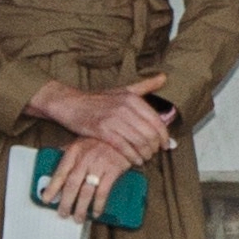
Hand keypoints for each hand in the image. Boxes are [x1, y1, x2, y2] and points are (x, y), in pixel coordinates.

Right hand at [29, 81, 174, 171]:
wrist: (70, 103)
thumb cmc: (98, 99)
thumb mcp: (123, 89)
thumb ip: (145, 85)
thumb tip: (164, 77)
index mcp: (133, 98)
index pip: (157, 122)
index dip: (165, 137)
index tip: (167, 145)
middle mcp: (125, 108)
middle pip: (150, 134)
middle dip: (155, 147)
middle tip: (155, 153)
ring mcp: (113, 119)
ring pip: (138, 142)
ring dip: (145, 154)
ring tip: (145, 158)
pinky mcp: (101, 130)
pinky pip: (124, 147)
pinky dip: (132, 157)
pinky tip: (135, 160)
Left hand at [44, 139, 126, 218]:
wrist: (125, 134)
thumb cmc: (102, 140)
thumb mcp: (82, 141)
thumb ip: (69, 153)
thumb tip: (55, 161)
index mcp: (74, 151)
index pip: (60, 172)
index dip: (52, 187)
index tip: (46, 199)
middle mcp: (85, 159)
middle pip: (72, 185)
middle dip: (66, 202)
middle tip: (63, 213)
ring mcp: (99, 165)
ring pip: (86, 191)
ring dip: (81, 208)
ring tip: (77, 218)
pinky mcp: (113, 171)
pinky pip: (103, 192)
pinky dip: (98, 204)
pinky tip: (95, 212)